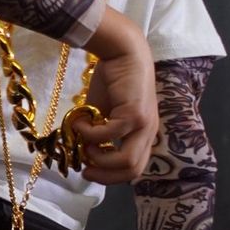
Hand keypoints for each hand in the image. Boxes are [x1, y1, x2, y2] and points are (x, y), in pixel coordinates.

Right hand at [71, 49, 157, 185]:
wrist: (123, 53)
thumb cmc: (113, 82)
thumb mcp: (103, 113)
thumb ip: (98, 133)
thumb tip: (83, 150)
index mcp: (143, 135)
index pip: (134, 168)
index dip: (111, 176)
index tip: (88, 170)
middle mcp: (148, 133)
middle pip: (133, 170)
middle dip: (106, 175)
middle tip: (84, 169)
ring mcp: (144, 124)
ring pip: (127, 160)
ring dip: (100, 159)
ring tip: (84, 145)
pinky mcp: (135, 114)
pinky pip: (110, 135)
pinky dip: (90, 134)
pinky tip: (80, 124)